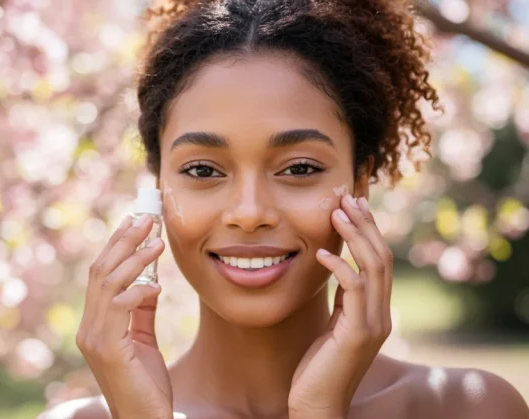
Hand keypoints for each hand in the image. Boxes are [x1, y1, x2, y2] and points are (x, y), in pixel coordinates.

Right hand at [75, 214, 172, 418]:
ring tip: (157, 241)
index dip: (116, 245)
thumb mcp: (144, 340)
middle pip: (100, 272)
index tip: (134, 221)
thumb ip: (141, 311)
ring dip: (134, 259)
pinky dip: (137, 290)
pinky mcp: (108, 350)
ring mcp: (94, 339)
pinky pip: (119, 308)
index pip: (101, 275)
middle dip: (123, 241)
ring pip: (108, 284)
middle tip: (145, 217)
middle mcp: (88, 328)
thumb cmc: (146, 385)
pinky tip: (155, 285)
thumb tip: (149, 282)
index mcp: (94, 324)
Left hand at [289, 194, 392, 417]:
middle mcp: (382, 314)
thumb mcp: (333, 324)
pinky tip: (320, 253)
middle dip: (365, 224)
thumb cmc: (319, 365)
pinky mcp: (358, 334)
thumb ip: (342, 299)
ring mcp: (374, 324)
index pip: (379, 260)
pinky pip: (353, 291)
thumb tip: (338, 268)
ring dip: (355, 237)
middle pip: (382, 257)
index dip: (368, 230)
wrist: (317, 404)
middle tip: (347, 198)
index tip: (353, 204)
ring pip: (374, 268)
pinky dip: (339, 267)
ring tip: (336, 213)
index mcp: (376, 310)